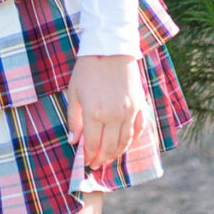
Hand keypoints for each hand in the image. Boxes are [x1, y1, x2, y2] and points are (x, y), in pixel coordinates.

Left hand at [66, 55, 140, 175]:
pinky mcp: (140, 106)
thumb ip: (73, 119)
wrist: (111, 49)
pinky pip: (138, 130)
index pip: (92, 144)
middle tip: (96, 165)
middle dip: (101, 159)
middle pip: (109, 147)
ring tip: (108, 158)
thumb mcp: (74, 93)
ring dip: (116, 154)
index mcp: (94, 112)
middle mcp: (114, 115)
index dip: (88, 156)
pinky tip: (124, 145)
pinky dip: (131, 141)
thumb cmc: (88, 69)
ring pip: (125, 142)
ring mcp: (129, 112)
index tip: (85, 162)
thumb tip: (73, 141)